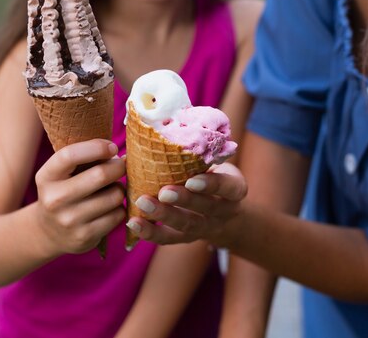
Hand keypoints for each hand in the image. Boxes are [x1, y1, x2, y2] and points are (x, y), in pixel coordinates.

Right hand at [34, 139, 125, 254]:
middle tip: (121, 166)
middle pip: (100, 175)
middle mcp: (55, 199)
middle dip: (118, 167)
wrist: (49, 232)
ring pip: (114, 196)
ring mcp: (69, 220)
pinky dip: (120, 207)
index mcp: (46, 177)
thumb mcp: (61, 173)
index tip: (111, 147)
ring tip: (113, 189)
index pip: (70, 155)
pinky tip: (110, 207)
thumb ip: (83, 159)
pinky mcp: (85, 236)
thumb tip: (117, 153)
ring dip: (120, 189)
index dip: (96, 147)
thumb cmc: (64, 191)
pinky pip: (117, 214)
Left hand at [126, 163, 246, 246]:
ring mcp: (206, 227)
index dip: (211, 185)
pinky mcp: (186, 238)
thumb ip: (200, 155)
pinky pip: (169, 238)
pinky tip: (133, 223)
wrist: (225, 213)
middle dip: (184, 200)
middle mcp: (223, 211)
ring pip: (186, 225)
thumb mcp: (217, 164)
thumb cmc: (214, 174)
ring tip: (142, 203)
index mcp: (234, 189)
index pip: (227, 187)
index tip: (192, 180)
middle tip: (164, 192)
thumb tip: (164, 128)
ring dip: (163, 215)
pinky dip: (150, 232)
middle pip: (205, 208)